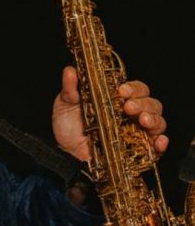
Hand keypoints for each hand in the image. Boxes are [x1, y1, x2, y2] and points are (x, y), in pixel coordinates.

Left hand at [52, 66, 168, 161]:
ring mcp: (136, 134)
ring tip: (142, 120)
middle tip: (128, 107)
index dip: (133, 88)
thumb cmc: (67, 128)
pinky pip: (157, 149)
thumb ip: (70, 89)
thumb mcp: (66, 105)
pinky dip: (161, 143)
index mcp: (117, 100)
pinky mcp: (138, 154)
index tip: (122, 91)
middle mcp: (130, 116)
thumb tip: (70, 70)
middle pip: (151, 104)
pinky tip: (158, 141)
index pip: (136, 89)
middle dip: (143, 103)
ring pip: (158, 122)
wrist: (64, 155)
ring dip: (154, 119)